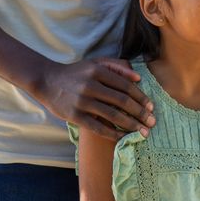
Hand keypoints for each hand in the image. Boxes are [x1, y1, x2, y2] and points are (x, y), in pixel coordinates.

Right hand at [36, 58, 154, 140]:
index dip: (141, 97)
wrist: (47, 81)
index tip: (151, 107)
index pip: (126, 86)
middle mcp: (90, 85)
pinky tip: (123, 138)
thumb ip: (117, 66)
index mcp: (97, 71)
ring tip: (143, 132)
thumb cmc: (75, 72)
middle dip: (140, 113)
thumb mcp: (95, 62)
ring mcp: (82, 101)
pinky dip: (112, 134)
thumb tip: (138, 78)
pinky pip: (98, 127)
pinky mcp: (75, 116)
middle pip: (122, 101)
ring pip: (112, 115)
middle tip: (152, 122)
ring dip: (131, 125)